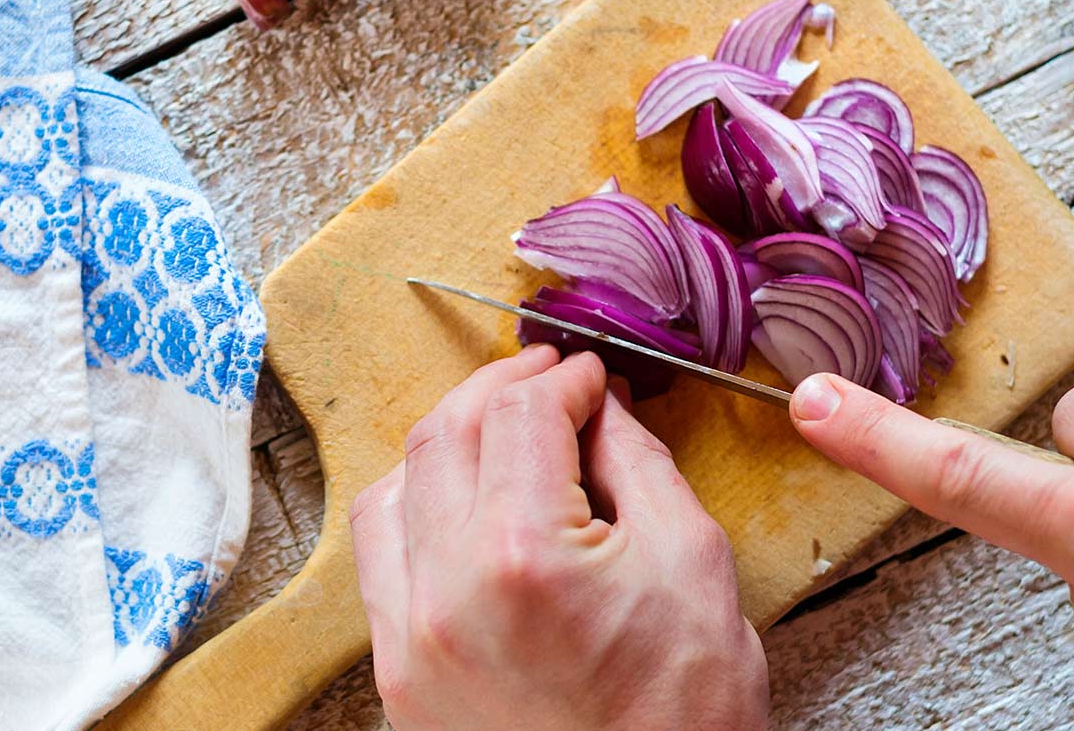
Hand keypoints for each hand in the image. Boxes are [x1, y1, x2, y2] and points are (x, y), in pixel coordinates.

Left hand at [350, 346, 768, 729]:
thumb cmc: (681, 714)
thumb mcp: (693, 565)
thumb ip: (639, 464)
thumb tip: (603, 407)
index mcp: (524, 553)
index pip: (522, 413)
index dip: (564, 379)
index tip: (591, 376)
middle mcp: (446, 589)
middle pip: (447, 435)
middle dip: (501, 391)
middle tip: (549, 381)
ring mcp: (409, 636)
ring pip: (395, 487)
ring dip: (447, 441)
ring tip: (500, 433)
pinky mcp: (397, 674)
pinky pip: (379, 559)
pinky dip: (412, 509)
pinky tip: (456, 503)